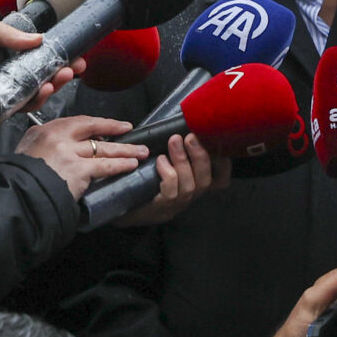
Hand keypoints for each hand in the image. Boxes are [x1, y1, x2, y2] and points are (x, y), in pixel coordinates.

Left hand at [0, 11, 79, 134]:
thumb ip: (3, 34)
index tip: (73, 65)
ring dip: (26, 105)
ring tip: (36, 94)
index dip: (53, 67)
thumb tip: (37, 40)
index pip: (30, 65)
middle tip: (60, 79)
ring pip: (6, 112)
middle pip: (26, 91)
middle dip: (49, 87)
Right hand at [15, 116, 148, 199]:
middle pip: (93, 129)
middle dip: (115, 129)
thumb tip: (53, 143)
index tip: (109, 124)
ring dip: (125, 150)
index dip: (97, 123)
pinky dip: (120, 165)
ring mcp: (70, 152)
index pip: (77, 122)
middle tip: (129, 130)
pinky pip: (105, 166)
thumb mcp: (25, 150)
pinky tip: (131, 164)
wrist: (16, 194)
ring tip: (140, 151)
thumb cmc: (19, 176)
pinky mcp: (79, 169)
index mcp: (45, 130)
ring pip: (103, 148)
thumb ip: (41, 143)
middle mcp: (59, 137)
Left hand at [108, 136, 231, 226]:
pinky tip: (160, 161)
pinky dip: (168, 174)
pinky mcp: (159, 210)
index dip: (223, 164)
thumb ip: (172, 150)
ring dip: (183, 161)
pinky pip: (171, 193)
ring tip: (174, 141)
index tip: (217, 143)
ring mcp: (174, 207)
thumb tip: (178, 126)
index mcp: (191, 186)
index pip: (219, 180)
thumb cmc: (138, 180)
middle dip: (200, 156)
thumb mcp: (159, 163)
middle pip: (206, 181)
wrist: (114, 205)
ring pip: (189, 186)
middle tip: (190, 137)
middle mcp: (188, 198)